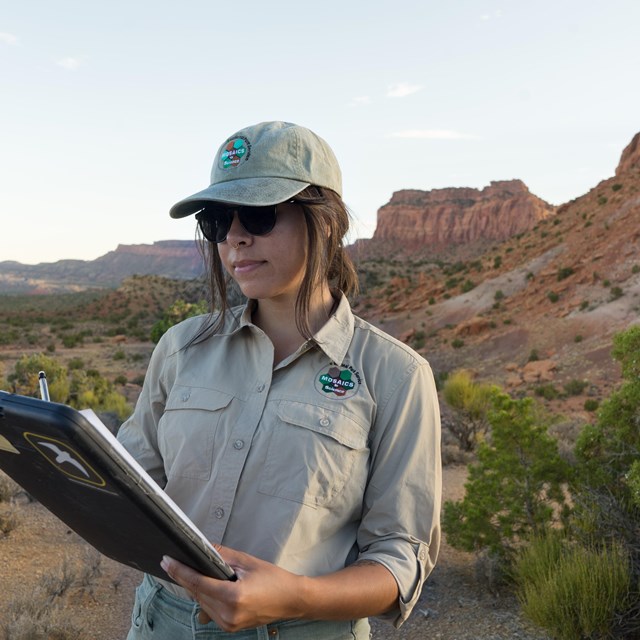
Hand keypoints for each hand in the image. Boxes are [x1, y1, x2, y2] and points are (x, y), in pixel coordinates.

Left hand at [160, 546, 304, 631]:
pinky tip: (205, 585)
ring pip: (202, 602)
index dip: (180, 571)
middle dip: (185, 577)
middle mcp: (228, 615)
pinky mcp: (230, 628)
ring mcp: (228, 624)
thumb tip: (203, 547)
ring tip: (189, 571)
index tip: (167, 561)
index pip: (198, 583)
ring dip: (195, 588)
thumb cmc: (274, 579)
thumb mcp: (248, 562)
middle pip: (197, 593)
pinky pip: (210, 610)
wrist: (292, 600)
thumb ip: (223, 555)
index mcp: (234, 597)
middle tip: (174, 562)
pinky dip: (205, 597)